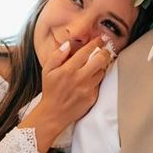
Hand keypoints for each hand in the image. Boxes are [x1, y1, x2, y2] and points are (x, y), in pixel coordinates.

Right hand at [20, 37, 113, 152]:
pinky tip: (90, 79)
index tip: (100, 38)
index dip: (96, 42)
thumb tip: (68, 44)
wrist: (54, 114)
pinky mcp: (92, 97)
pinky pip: (99, 84)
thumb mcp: (47, 71)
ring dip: (100, 66)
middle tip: (104, 50)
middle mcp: (80, 78)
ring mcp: (88, 88)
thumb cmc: (50, 91)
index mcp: (68, 69)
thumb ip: (56, 56)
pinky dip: (96, 79)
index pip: (87, 51)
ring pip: (102, 71)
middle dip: (105, 52)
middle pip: (101, 59)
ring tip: (95, 66)